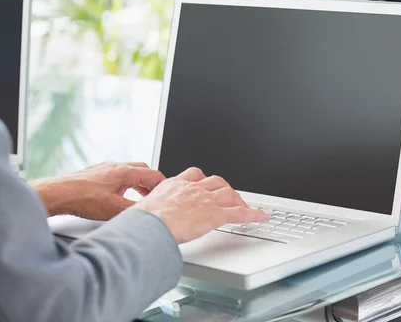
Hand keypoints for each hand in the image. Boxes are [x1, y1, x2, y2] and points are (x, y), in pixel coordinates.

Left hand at [33, 162, 164, 220]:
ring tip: (139, 197)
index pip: (153, 175)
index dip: (163, 185)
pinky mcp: (95, 173)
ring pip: (129, 172)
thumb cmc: (83, 199)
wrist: (59, 193)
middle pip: (143, 170)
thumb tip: (148, 214)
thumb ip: (135, 210)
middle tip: (155, 195)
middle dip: (151, 183)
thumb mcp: (115, 210)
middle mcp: (116, 166)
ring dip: (137, 183)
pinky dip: (124, 184)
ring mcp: (105, 168)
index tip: (167, 194)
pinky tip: (118, 195)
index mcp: (125, 172)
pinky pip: (116, 175)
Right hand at [132, 167, 270, 243]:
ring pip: (229, 194)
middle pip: (215, 182)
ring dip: (238, 200)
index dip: (203, 180)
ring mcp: (205, 200)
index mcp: (174, 185)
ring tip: (245, 206)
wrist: (149, 224)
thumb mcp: (141, 211)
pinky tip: (264, 215)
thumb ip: (147, 212)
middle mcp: (192, 189)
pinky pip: (240, 213)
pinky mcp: (215, 215)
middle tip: (229, 196)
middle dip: (224, 188)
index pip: (194, 175)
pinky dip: (254, 214)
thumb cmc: (141, 222)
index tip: (205, 184)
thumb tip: (136, 222)